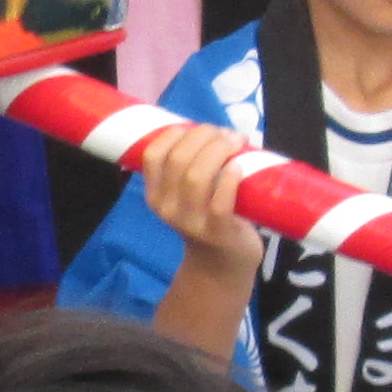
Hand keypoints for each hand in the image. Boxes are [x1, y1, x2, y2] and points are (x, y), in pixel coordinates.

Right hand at [136, 122, 264, 272]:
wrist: (221, 263)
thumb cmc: (207, 217)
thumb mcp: (185, 195)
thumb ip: (189, 166)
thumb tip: (214, 130)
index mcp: (155, 194)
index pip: (153, 155)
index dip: (176, 133)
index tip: (199, 128)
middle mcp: (167, 208)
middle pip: (178, 159)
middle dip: (205, 136)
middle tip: (226, 134)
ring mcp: (191, 222)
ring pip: (196, 176)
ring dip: (219, 150)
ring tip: (236, 142)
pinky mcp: (217, 232)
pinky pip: (219, 202)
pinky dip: (229, 179)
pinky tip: (238, 167)